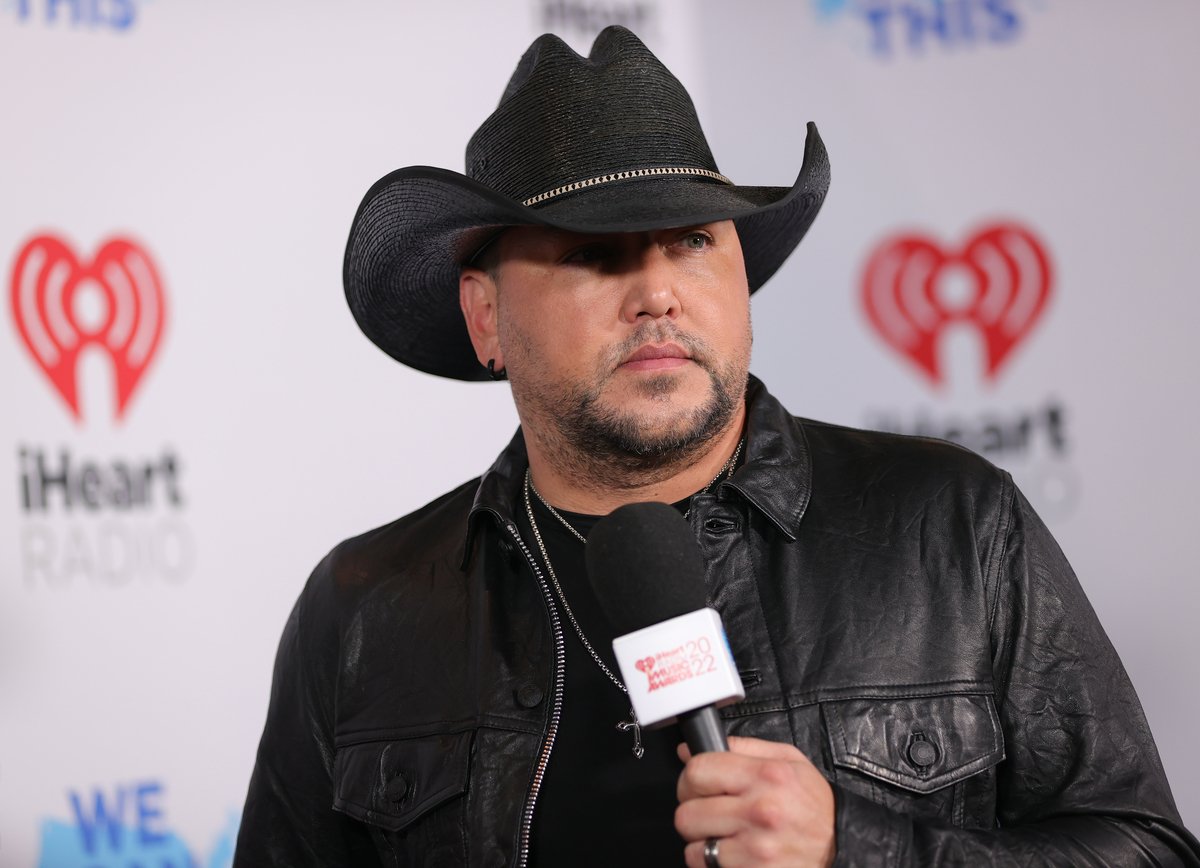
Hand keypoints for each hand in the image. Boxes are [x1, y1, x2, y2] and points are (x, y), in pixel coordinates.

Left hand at [675, 736, 834, 867]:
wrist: (843, 845)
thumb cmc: (814, 804)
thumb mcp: (788, 760)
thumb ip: (740, 747)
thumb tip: (689, 750)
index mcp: (767, 775)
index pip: (697, 771)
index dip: (691, 779)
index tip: (699, 785)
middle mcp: (760, 811)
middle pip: (687, 812)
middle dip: (694, 812)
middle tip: (712, 812)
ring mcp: (757, 848)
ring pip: (693, 847)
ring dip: (703, 843)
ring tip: (725, 836)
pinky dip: (714, 864)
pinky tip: (733, 854)